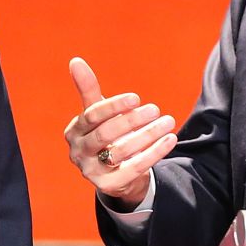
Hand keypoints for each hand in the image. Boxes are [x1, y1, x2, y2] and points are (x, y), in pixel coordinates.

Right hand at [63, 57, 177, 209]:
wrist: (116, 172)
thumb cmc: (106, 134)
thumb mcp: (98, 112)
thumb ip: (88, 88)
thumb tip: (75, 60)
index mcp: (74, 131)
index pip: (92, 116)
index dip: (114, 106)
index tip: (136, 97)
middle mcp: (78, 153)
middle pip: (104, 134)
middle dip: (131, 121)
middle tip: (155, 109)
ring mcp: (92, 172)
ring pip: (120, 152)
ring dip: (147, 135)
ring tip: (168, 122)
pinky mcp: (110, 186)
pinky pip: (135, 168)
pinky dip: (154, 153)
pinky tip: (170, 139)